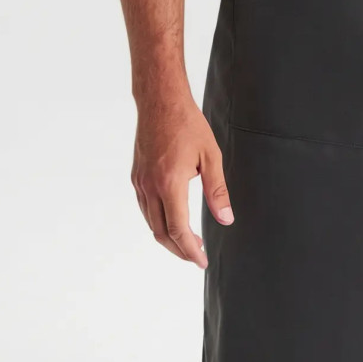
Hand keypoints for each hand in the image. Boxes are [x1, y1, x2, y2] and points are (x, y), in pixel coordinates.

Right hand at [131, 92, 232, 267]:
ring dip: (167, 237)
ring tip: (187, 241)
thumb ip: (217, 190)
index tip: (201, 260)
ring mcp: (140, 182)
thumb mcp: (211, 156)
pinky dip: (158, 221)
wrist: (160, 101)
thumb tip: (226, 219)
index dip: (190, 250)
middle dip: (179, 250)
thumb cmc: (188, 124)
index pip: (178, 229)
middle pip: (161, 232)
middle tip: (196, 256)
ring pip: (151, 222)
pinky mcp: (136, 176)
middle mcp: (150, 186)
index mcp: (170, 183)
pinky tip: (171, 219)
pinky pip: (145, 208)